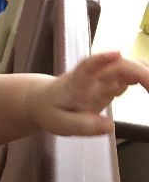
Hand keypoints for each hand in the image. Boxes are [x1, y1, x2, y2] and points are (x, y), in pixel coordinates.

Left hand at [28, 52, 148, 135]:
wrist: (42, 100)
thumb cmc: (50, 110)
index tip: (116, 54)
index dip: (100, 59)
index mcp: (75, 83)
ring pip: (129, 68)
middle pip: (119, 66)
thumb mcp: (60, 124)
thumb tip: (109, 127)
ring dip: (147, 75)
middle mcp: (92, 76)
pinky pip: (133, 76)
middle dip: (141, 73)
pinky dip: (147, 80)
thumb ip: (83, 125)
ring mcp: (104, 77)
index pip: (87, 67)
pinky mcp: (112, 81)